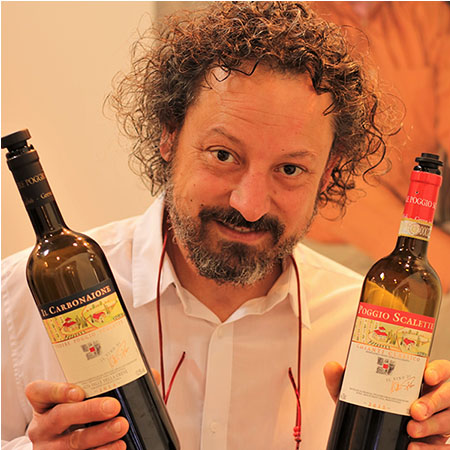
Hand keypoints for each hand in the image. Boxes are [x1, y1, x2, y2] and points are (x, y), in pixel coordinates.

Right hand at [25, 380, 127, 449]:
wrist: (57, 446)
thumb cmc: (70, 415)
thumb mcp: (69, 402)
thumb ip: (86, 392)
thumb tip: (116, 385)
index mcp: (42, 405)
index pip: (39, 392)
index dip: (59, 391)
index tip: (79, 392)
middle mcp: (42, 427)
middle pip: (61, 416)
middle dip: (89, 410)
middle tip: (113, 406)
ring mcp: (49, 448)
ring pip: (73, 442)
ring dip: (100, 434)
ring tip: (121, 426)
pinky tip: (117, 445)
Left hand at [323, 360, 449, 447]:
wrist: (367, 436)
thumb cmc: (367, 407)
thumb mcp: (353, 394)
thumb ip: (341, 379)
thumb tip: (332, 366)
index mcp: (418, 379)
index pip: (440, 369)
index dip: (437, 370)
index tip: (427, 376)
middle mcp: (434, 397)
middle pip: (448, 394)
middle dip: (434, 401)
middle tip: (415, 410)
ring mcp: (440, 420)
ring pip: (449, 420)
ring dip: (432, 425)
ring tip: (411, 430)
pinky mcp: (439, 442)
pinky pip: (445, 447)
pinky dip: (432, 449)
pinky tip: (414, 447)